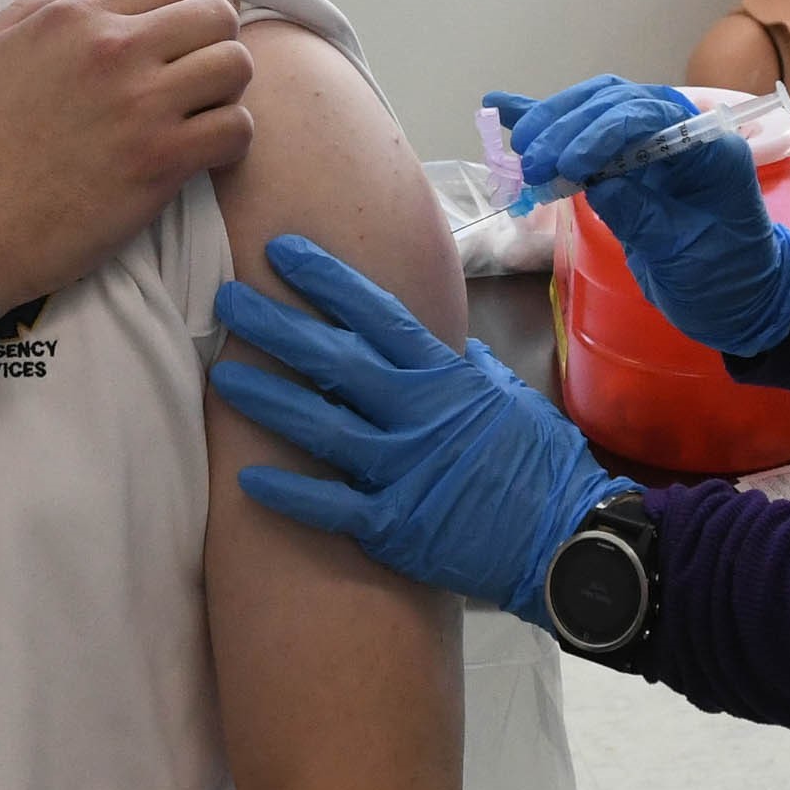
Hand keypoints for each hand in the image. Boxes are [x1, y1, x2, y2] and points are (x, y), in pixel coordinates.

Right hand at [0, 0, 254, 310]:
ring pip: (236, 66)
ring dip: (228, 87)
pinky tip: (206, 150)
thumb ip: (38, 9)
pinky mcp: (161, 162)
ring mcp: (144, 106)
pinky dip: (232, 139)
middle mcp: (117, 51)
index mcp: (76, 19)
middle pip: (216, 15)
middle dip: (219, 36)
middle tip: (203, 67)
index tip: (200, 17)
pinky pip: (236, 129)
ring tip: (205, 109)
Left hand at [210, 234, 630, 624]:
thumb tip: (442, 341)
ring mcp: (404, 469)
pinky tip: (246, 477)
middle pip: (334, 360)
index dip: (326, 280)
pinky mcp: (395, 525)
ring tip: (222, 374)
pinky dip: (290, 492)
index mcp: (444, 377)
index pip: (375, 315)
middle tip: (227, 298)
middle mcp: (418, 414)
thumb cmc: (541, 462)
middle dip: (276, 326)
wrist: (567, 537)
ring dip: (268, 399)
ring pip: (322, 426)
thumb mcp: (507, 396)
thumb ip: (464, 366)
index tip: (283, 252)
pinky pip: (331, 505)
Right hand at [488, 77, 789, 356]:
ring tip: (519, 145)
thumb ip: (643, 216)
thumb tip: (595, 185)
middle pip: (617, 102)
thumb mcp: (686, 255)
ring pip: (597, 107)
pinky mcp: (629, 159)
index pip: (648, 116)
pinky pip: (586, 131)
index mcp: (709, 147)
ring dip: (554, 120)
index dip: (601, 133)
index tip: (566, 166)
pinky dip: (547, 120)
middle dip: (570, 126)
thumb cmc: (726, 278)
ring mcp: (654, 142)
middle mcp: (681, 132)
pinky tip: (504, 108)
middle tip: (531, 161)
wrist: (742, 299)